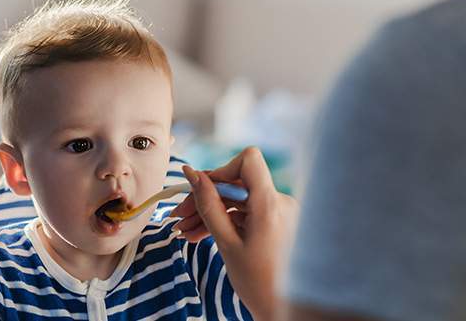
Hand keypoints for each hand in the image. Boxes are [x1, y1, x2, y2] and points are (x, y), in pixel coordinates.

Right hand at [170, 147, 298, 320]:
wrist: (287, 311)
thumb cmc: (260, 283)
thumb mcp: (226, 243)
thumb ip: (208, 205)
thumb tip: (192, 174)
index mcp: (270, 204)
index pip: (248, 160)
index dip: (221, 170)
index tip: (200, 189)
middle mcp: (280, 203)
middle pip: (237, 183)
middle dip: (205, 198)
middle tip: (178, 217)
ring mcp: (281, 212)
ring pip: (238, 200)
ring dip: (210, 213)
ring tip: (184, 232)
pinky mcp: (278, 223)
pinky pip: (246, 213)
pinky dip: (225, 222)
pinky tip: (201, 235)